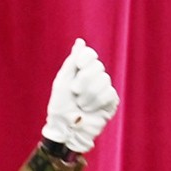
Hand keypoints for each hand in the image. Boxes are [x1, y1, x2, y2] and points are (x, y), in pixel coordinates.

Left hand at [41, 38, 119, 153]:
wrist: (65, 129)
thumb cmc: (60, 107)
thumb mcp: (62, 82)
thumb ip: (72, 62)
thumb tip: (80, 42)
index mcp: (81, 72)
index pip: (90, 55)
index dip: (86, 58)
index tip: (78, 65)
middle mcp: (95, 78)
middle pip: (97, 67)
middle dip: (83, 80)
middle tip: (75, 92)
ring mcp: (104, 89)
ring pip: (103, 80)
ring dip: (88, 95)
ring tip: (81, 105)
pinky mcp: (111, 101)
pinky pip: (108, 93)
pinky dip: (96, 102)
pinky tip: (89, 110)